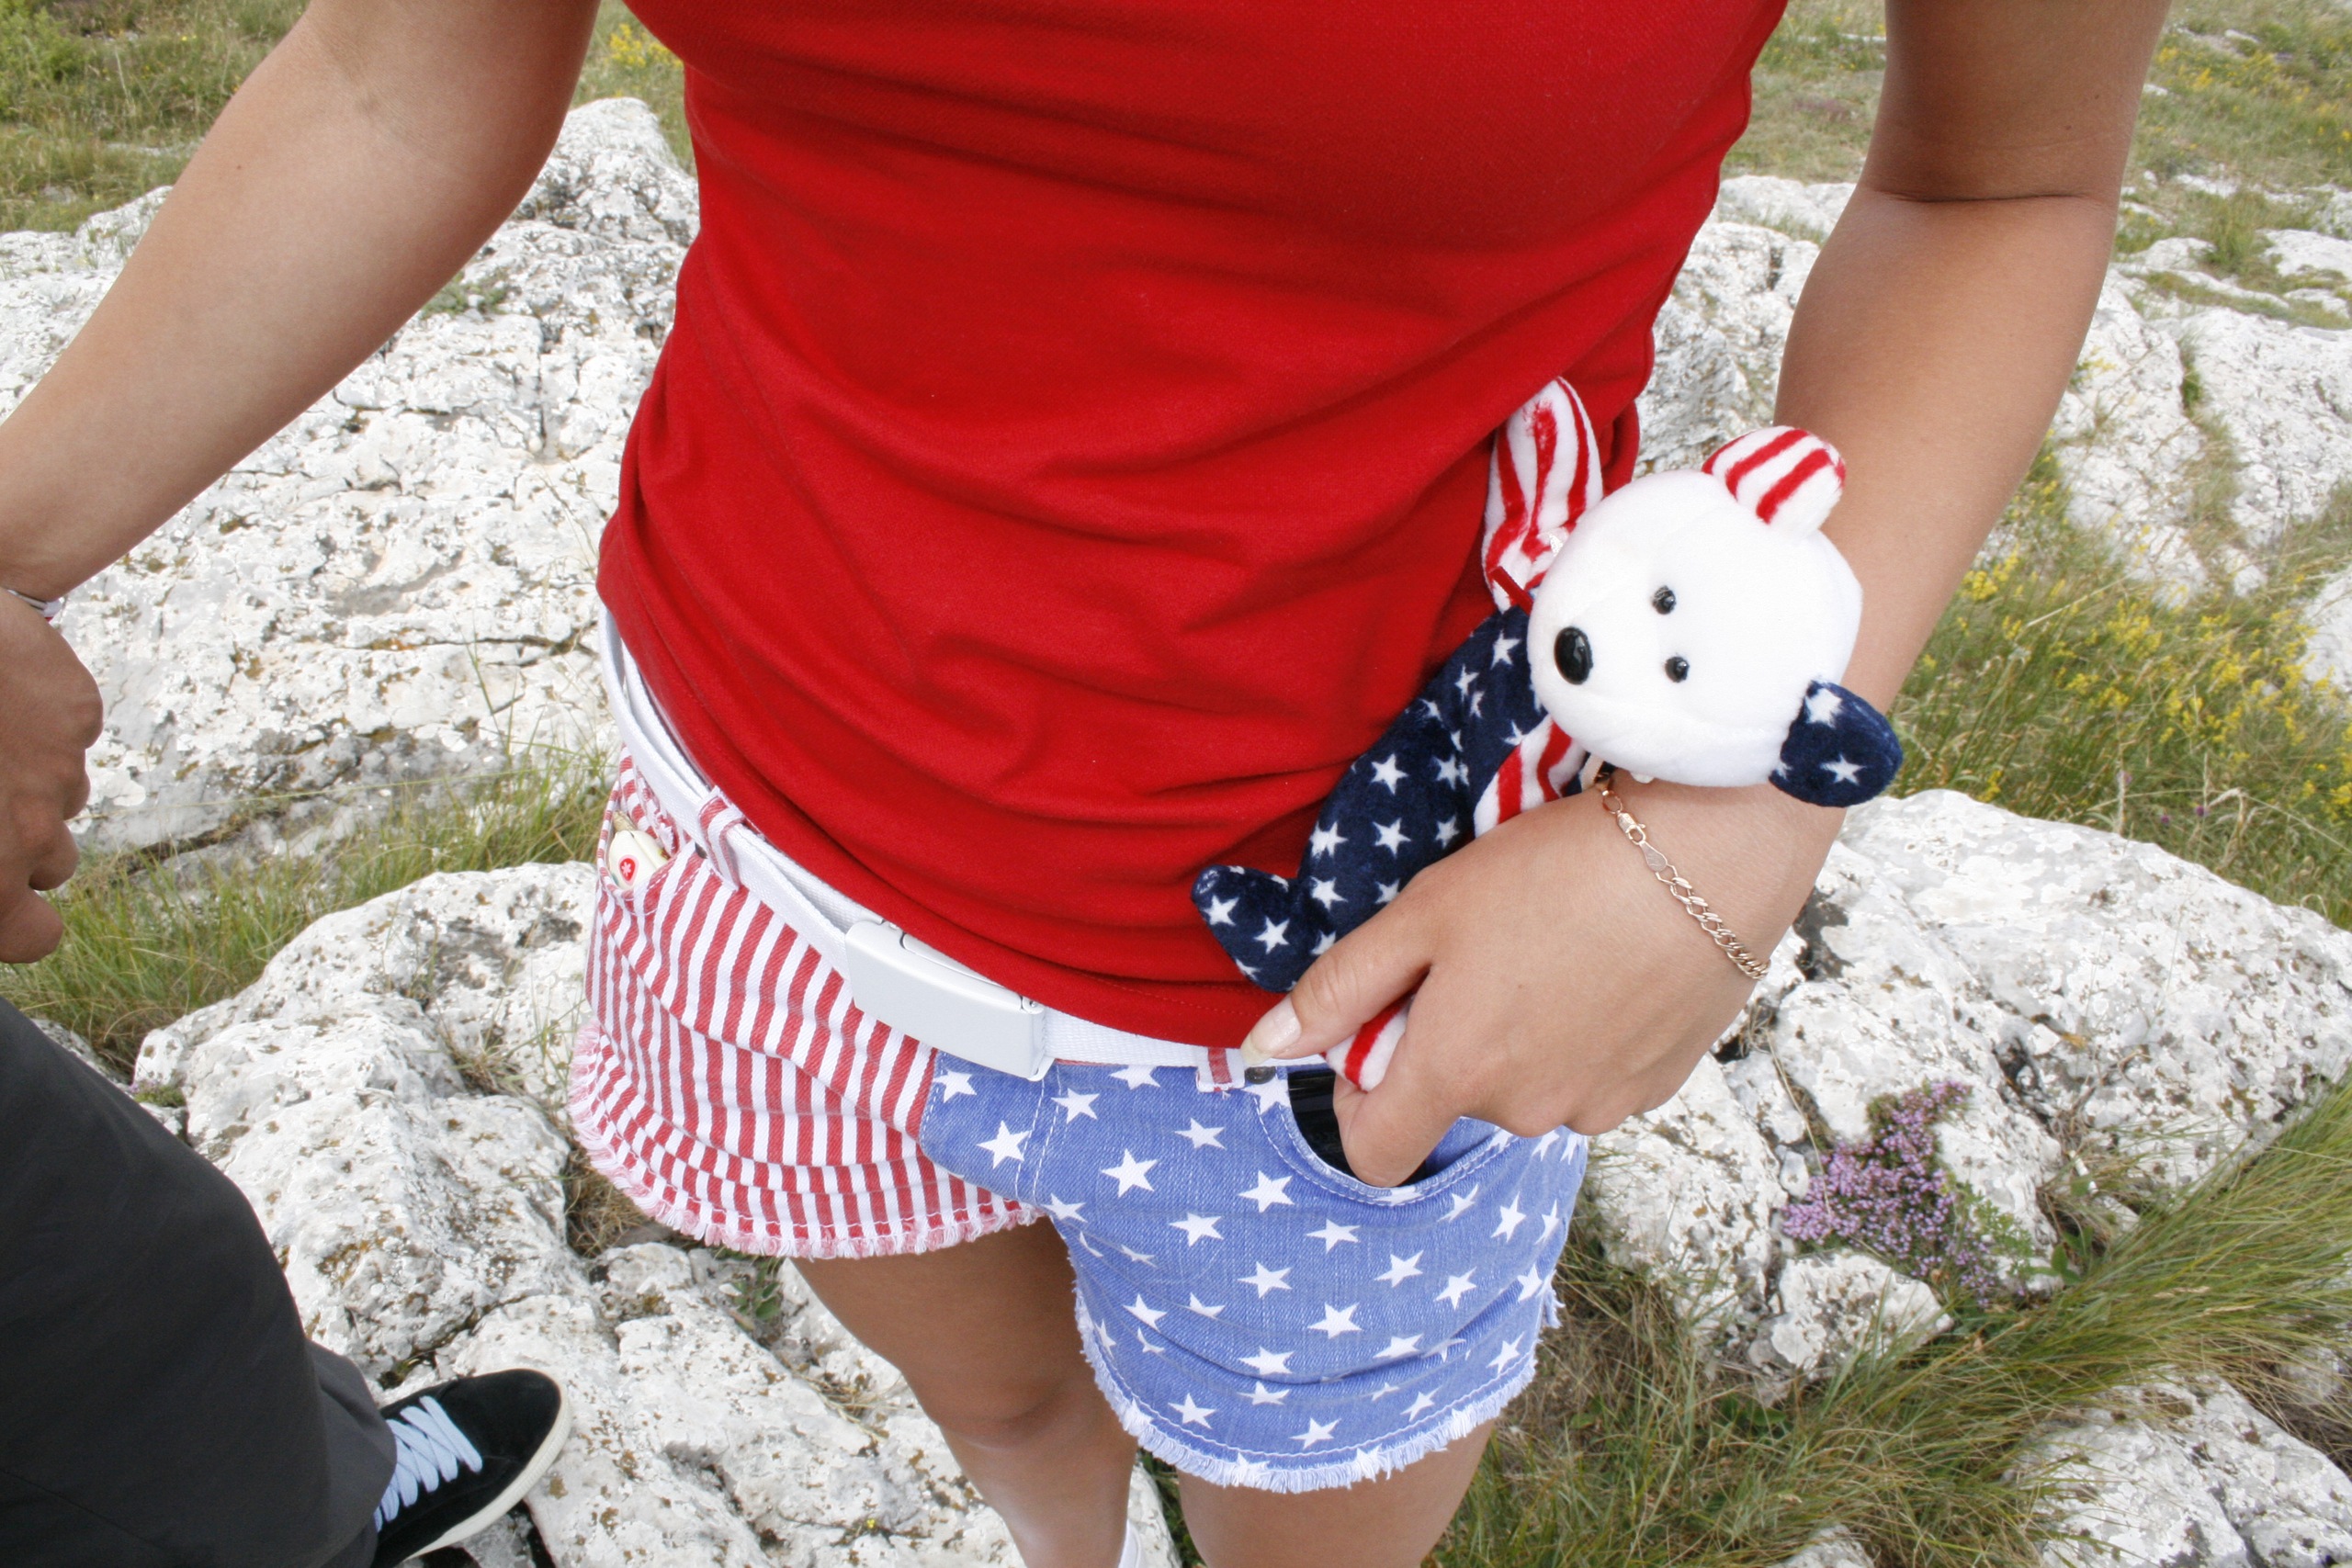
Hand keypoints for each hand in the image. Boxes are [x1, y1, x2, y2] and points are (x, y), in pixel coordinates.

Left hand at [0, 595, 100, 962]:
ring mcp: (58, 770)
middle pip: (49, 863)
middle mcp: (29, 833)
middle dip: (15, 842)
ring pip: (60, 794)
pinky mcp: (75, 712)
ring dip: (24, 779)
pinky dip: (38, 720)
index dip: (18, 925)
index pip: (34, 937)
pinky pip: (68, 732)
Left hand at [1242, 778, 1841, 1185]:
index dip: (1360, 1099)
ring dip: (1521, 1039)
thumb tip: (1266, 1048)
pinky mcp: (1658, 1087)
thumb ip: (1340, 989)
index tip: (1378, 1032)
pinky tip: (1605, 965)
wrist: (1710, 852)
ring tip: (1553, 947)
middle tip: (1479, 950)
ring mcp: (1598, 1107)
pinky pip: (1591, 1079)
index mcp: (1457, 1073)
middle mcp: (1526, 1112)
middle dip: (1449, 1042)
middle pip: (1455, 1103)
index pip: (1375, 1154)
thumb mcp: (1425, 912)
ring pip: (1526, 1089)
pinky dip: (1584, 1036)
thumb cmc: (1554, 871)